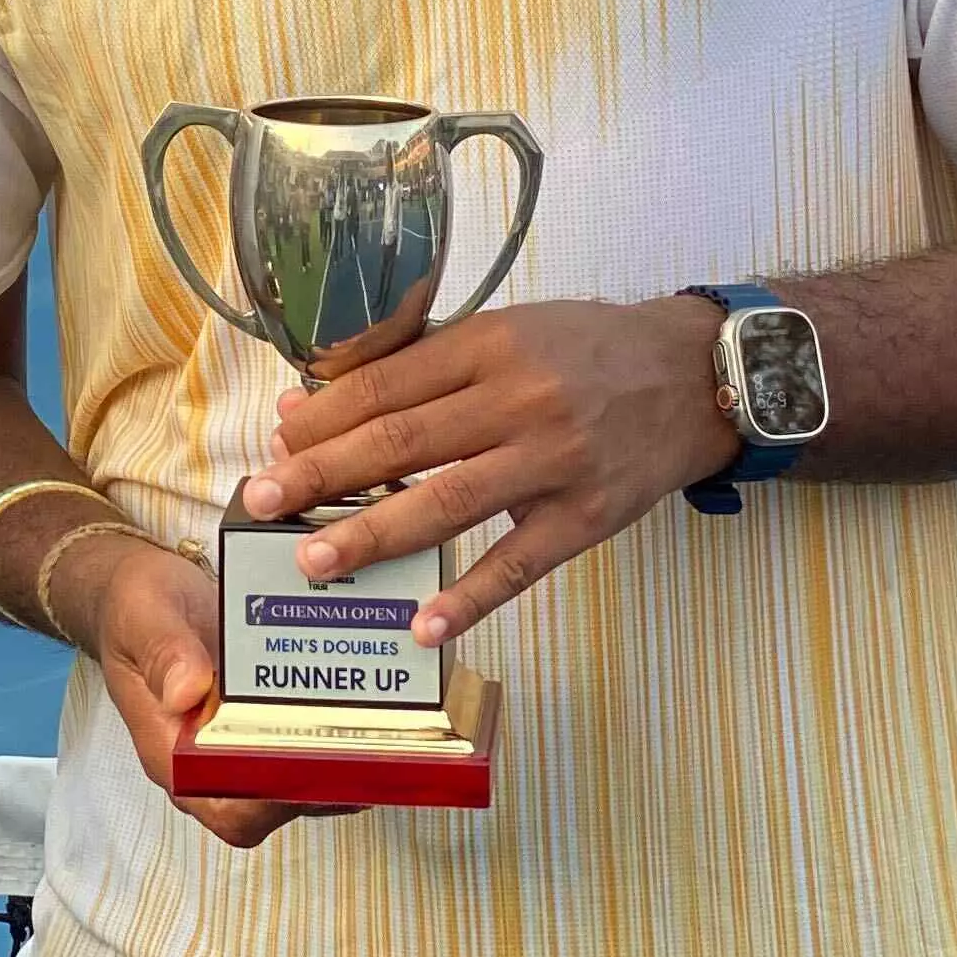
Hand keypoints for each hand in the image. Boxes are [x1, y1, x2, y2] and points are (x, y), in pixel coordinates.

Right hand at [46, 528, 365, 848]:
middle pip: (279, 800)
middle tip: (378, 743)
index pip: (231, 811)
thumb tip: (188, 691)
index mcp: (174, 754)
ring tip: (393, 724)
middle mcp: (211, 762)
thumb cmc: (135, 609)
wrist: (143, 588)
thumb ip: (164, 653)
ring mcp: (241, 743)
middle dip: (330, 779)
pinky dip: (341, 724)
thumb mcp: (143, 618)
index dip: (279, 804)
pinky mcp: (264, 719)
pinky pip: (306, 737)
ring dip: (345, 755)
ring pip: (302, 773)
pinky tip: (375, 696)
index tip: (320, 766)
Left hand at [236, 298, 732, 647]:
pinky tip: (423, 625)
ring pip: (448, 502)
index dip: (324, 417)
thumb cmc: (587, 350)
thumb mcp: (507, 331)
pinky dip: (469, 597)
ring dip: (373, 534)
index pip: (388, 385)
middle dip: (322, 474)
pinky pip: (519, 564)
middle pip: (403, 441)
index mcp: (490, 346)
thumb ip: (418, 365)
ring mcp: (554, 462)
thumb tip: (315, 405)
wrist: (696, 377)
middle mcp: (518, 400)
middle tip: (260, 500)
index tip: (277, 442)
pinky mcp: (586, 517)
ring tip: (313, 559)